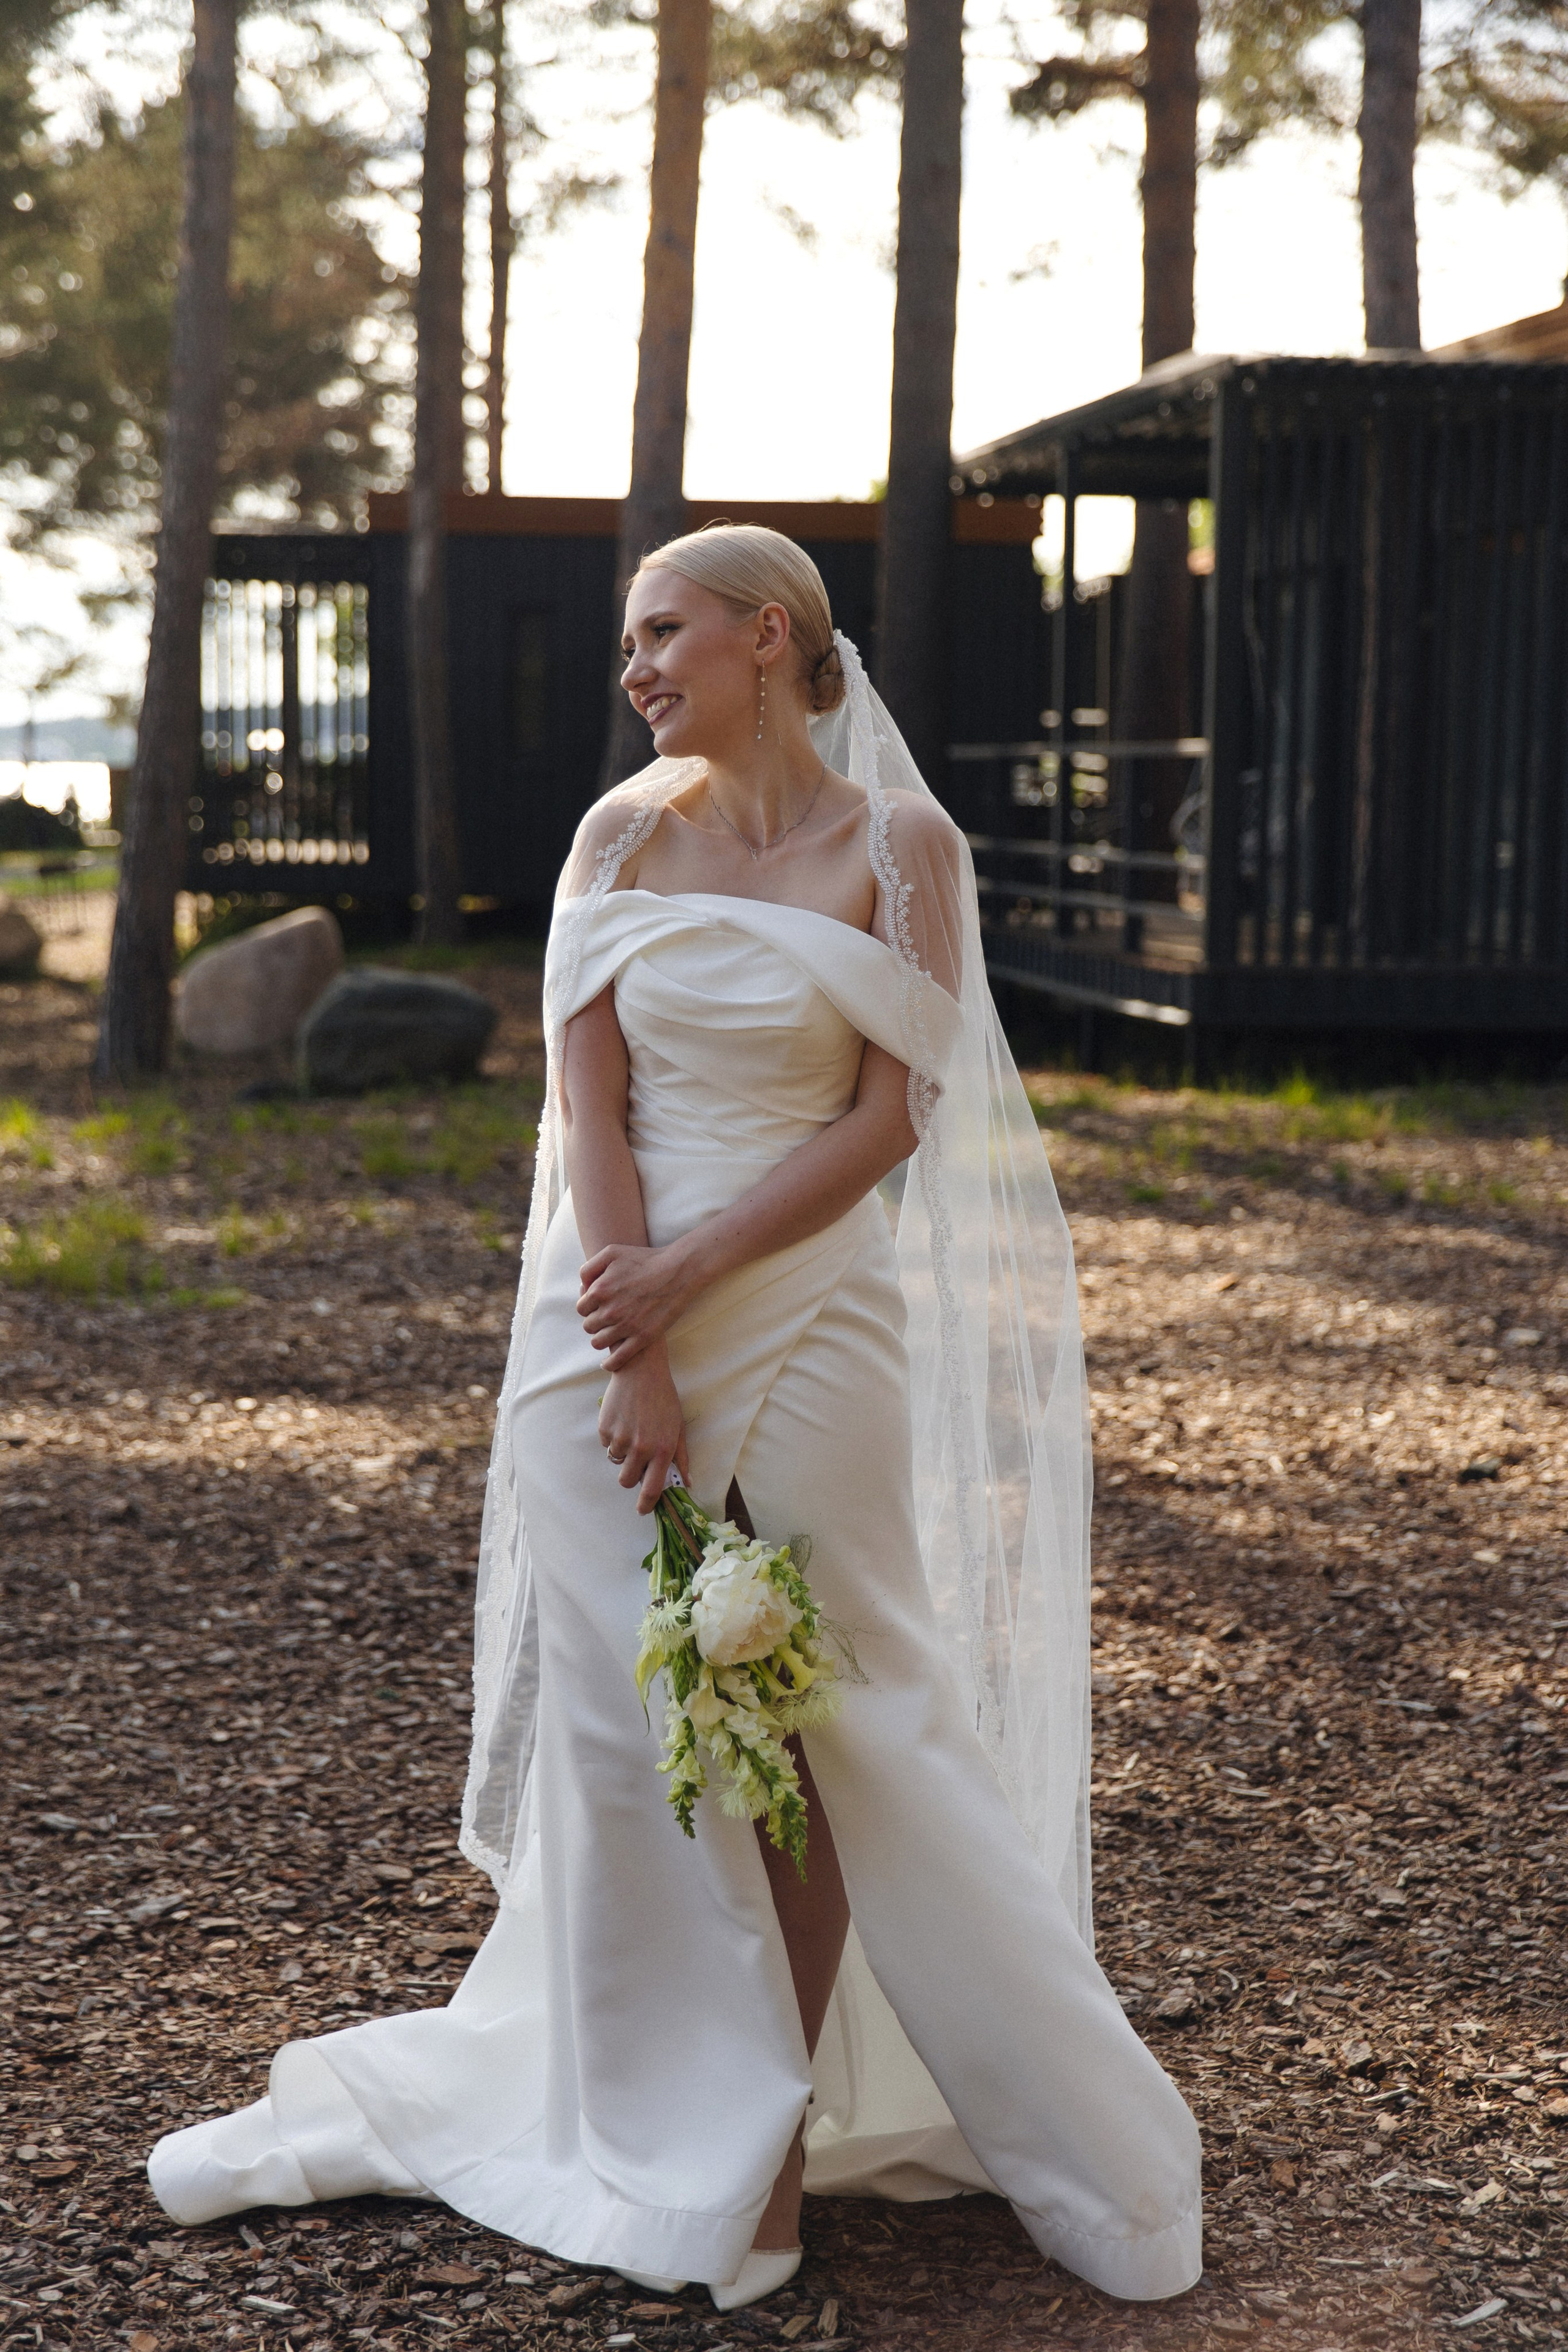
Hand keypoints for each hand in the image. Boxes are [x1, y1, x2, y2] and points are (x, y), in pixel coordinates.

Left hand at [578, 1239, 700, 1369]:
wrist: (678, 1271)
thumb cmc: (645, 1259)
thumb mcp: (612, 1252)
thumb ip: (590, 1267)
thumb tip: (582, 1286)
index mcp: (600, 1290)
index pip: (581, 1308)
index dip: (588, 1307)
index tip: (597, 1307)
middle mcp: (610, 1311)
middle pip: (588, 1326)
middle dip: (595, 1322)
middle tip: (605, 1319)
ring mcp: (626, 1326)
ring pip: (599, 1343)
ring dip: (600, 1340)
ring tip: (608, 1336)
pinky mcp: (642, 1337)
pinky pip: (618, 1359)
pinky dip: (610, 1364)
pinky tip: (608, 1363)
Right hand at [598, 1345, 689, 1512]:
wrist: (641, 1370)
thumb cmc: (664, 1399)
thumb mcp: (678, 1427)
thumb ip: (681, 1456)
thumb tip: (687, 1483)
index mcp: (663, 1449)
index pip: (652, 1488)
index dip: (646, 1504)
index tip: (643, 1510)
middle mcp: (641, 1447)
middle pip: (626, 1481)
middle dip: (630, 1476)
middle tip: (635, 1461)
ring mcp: (621, 1438)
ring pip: (615, 1461)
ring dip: (622, 1454)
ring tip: (632, 1430)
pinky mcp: (605, 1428)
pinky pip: (606, 1444)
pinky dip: (613, 1437)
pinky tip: (623, 1419)